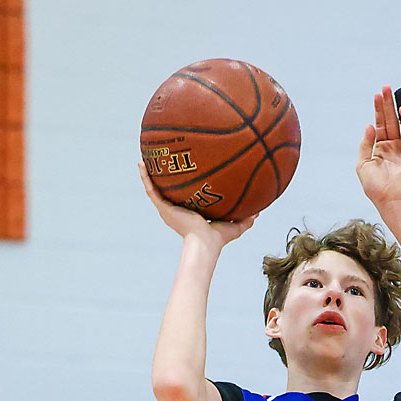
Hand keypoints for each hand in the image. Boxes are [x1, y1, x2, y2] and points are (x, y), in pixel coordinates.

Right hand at [139, 161, 255, 248]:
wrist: (205, 243)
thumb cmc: (218, 239)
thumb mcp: (235, 225)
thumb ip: (246, 218)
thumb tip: (259, 210)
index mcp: (190, 212)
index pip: (186, 196)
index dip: (184, 185)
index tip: (185, 172)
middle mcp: (176, 210)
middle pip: (169, 190)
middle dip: (166, 176)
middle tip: (164, 160)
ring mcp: (167, 209)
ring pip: (156, 187)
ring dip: (150, 173)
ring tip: (146, 157)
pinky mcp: (163, 208)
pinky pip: (151, 189)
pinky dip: (145, 176)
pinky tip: (141, 163)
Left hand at [356, 86, 400, 213]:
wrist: (392, 201)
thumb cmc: (376, 188)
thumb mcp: (363, 165)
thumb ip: (365, 145)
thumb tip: (369, 125)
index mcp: (381, 148)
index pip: (379, 124)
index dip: (378, 110)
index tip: (377, 95)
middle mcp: (394, 146)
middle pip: (390, 120)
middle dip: (387, 104)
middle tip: (386, 87)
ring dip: (397, 108)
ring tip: (393, 92)